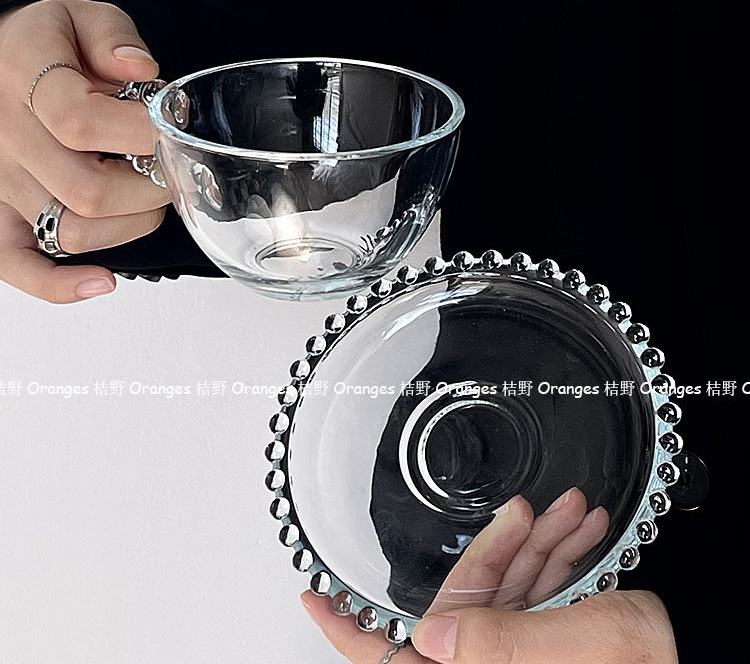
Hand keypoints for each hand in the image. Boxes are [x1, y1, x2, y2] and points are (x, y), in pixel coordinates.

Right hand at [0, 0, 169, 301]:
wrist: (8, 64)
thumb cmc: (51, 48)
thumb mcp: (83, 17)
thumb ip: (113, 36)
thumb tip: (141, 69)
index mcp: (20, 78)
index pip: (80, 121)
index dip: (142, 133)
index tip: (169, 127)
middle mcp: (2, 137)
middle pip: (88, 191)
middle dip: (150, 187)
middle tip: (167, 168)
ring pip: (73, 231)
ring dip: (131, 225)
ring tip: (146, 197)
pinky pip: (20, 265)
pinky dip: (60, 285)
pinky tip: (102, 282)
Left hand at [302, 492, 676, 662]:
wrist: (695, 659)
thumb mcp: (581, 648)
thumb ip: (500, 642)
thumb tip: (428, 636)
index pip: (393, 658)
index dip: (346, 629)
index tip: (314, 598)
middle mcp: (496, 662)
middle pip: (470, 597)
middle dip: (500, 544)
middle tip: (522, 509)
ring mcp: (525, 652)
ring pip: (513, 586)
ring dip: (541, 542)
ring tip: (571, 510)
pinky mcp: (551, 640)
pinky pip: (543, 593)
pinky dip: (561, 557)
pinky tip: (580, 529)